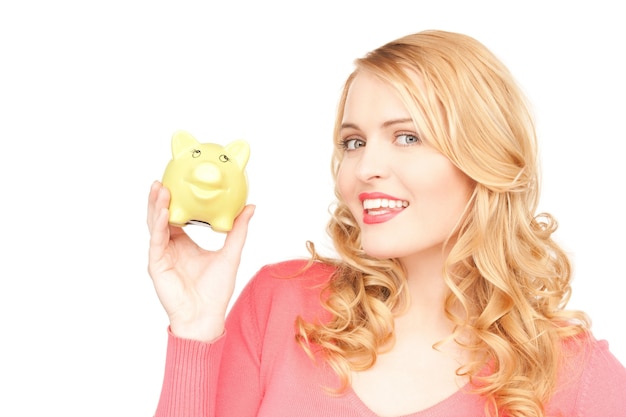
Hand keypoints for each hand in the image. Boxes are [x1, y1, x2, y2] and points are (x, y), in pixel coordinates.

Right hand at [146, 181, 254, 340]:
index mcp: (184, 243)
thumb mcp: (231, 253)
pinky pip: (156, 241)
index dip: (175, 199)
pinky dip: (159, 226)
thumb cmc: (216, 290)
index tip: (177, 180)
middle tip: (162, 180)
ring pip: (155, 226)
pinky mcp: (157, 265)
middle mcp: (170, 247)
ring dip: (156, 207)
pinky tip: (163, 213)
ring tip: (160, 189)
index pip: (176, 216)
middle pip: (161, 217)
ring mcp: (162, 255)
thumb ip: (238, 230)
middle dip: (160, 198)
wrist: (206, 316)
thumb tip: (251, 207)